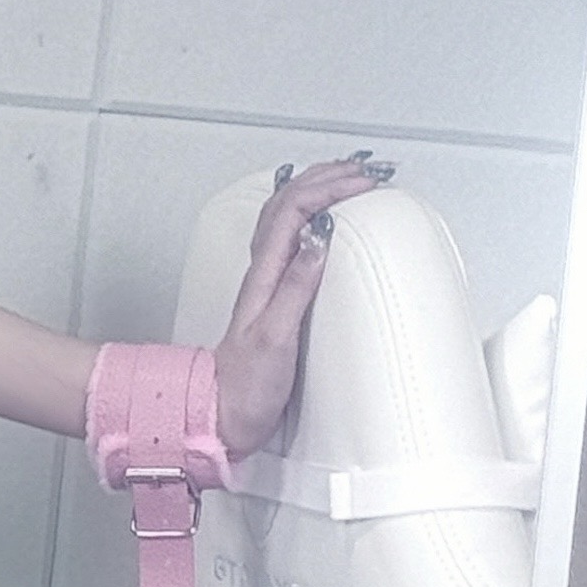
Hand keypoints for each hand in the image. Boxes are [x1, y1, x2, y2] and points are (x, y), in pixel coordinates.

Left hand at [209, 150, 395, 461]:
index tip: (366, 181)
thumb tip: (319, 239)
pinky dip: (310, 216)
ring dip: (317, 189)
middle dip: (327, 176)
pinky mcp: (273, 297)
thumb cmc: (245, 389)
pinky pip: (289, 239)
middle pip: (288, 203)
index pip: (294, 211)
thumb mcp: (275, 339)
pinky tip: (322, 220)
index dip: (330, 187)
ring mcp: (266, 283)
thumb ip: (296, 288)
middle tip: (367, 168)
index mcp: (263, 277)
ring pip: (286, 216)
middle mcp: (262, 274)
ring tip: (348, 177)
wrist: (219, 417)